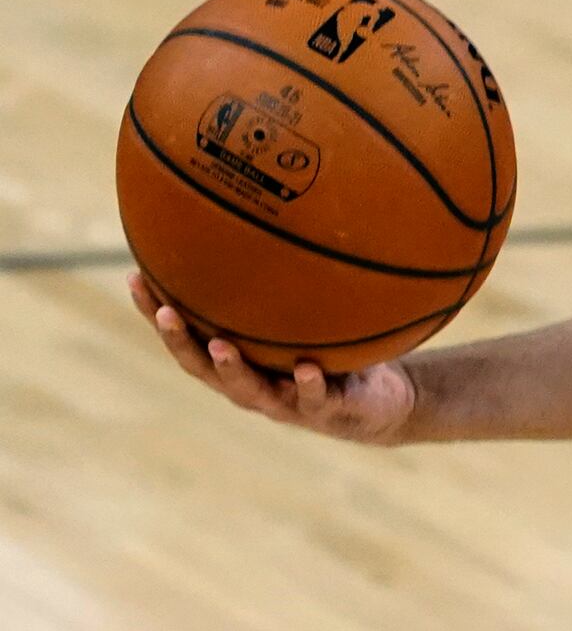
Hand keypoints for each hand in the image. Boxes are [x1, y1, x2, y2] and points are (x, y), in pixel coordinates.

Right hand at [130, 271, 417, 445]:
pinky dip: (308, 384)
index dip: (156, 311)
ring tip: (221, 346)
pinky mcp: (324, 411)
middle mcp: (249, 385)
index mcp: (235, 361)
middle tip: (164, 312)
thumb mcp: (301, 317)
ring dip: (232, 368)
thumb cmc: (329, 354)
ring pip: (249, 389)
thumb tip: (260, 219)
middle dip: (181, 340)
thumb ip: (278, 286)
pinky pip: (315, 398)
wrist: (376, 404)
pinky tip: (307, 368)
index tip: (135, 276)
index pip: (186, 335)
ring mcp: (284, 402)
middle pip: (202, 366)